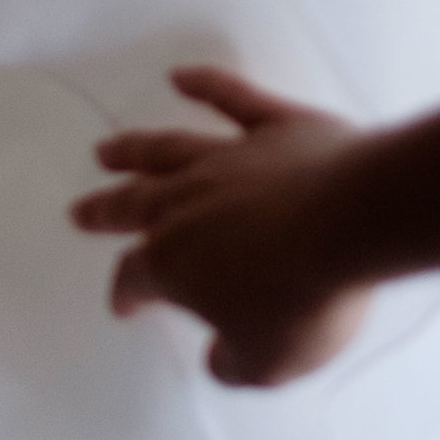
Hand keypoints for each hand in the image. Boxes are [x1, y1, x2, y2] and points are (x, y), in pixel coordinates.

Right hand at [70, 67, 374, 386]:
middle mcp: (186, 205)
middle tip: (82, 211)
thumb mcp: (267, 361)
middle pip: (134, 204)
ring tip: (108, 150)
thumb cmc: (305, 298)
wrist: (357, 224)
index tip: (127, 306)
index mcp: (174, 263)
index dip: (128, 293)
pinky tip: (182, 76)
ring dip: (134, 150)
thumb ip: (234, 363)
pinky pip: (233, 99)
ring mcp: (228, 159)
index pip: (136, 277)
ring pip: (168, 150)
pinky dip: (206, 85)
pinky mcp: (275, 127)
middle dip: (106, 211)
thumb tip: (221, 359)